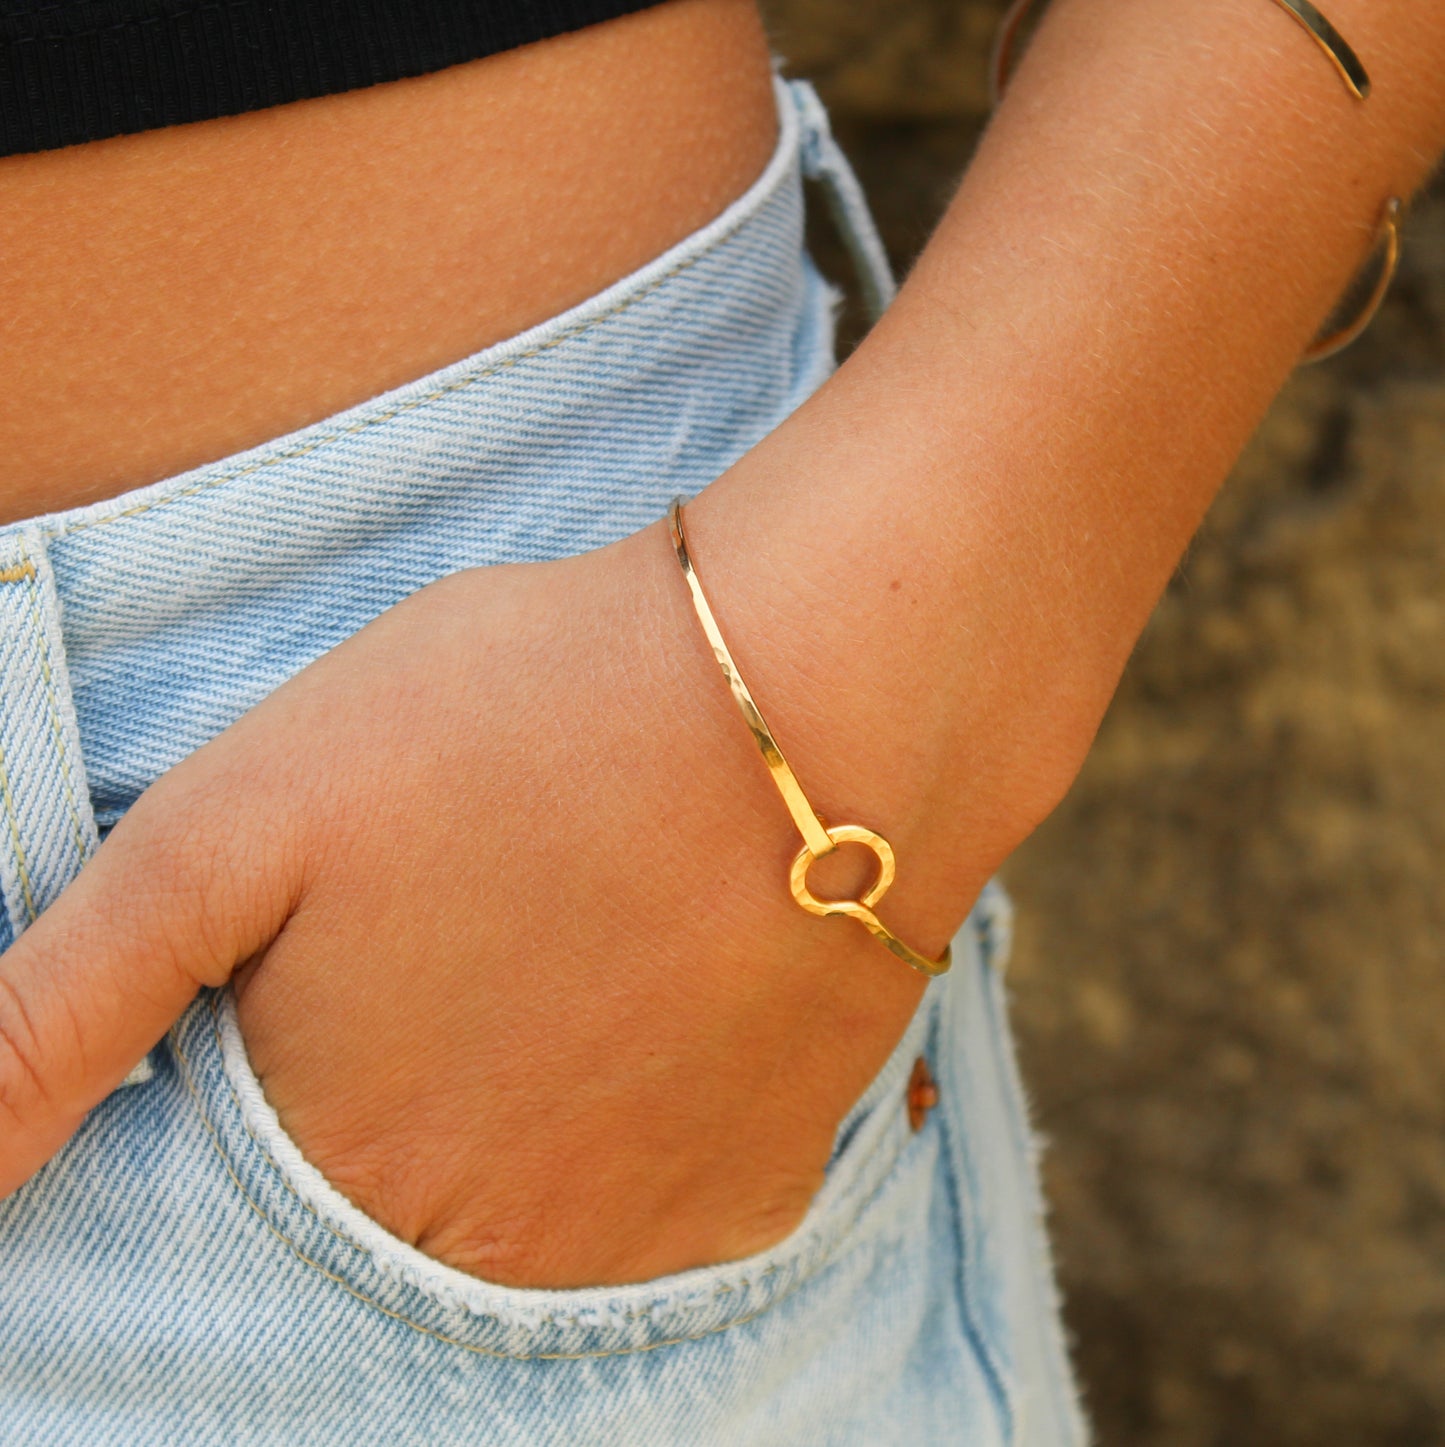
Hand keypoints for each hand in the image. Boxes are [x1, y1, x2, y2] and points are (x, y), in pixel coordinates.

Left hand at [0, 515, 935, 1286]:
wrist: (813, 698)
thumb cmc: (516, 722)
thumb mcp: (237, 824)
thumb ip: (56, 1008)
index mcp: (338, 1163)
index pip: (264, 1165)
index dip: (303, 1033)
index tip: (371, 944)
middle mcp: (485, 1249)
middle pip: (403, 1190)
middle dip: (417, 1064)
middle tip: (491, 926)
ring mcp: (641, 1240)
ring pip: (535, 1195)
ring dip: (532, 1088)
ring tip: (573, 941)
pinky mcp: (763, 1186)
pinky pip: (665, 1195)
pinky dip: (647, 1107)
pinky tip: (664, 992)